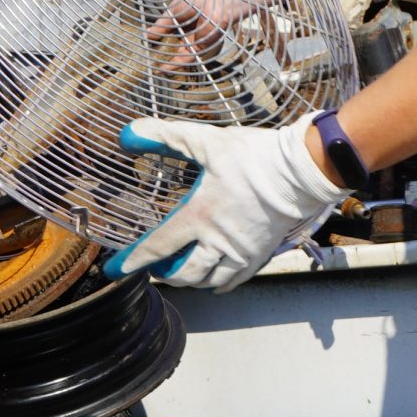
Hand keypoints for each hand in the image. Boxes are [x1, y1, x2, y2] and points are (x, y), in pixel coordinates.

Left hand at [105, 113, 344, 290]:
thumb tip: (129, 133)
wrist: (301, 171)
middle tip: (154, 266)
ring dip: (189, 280)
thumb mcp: (205, 141)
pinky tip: (212, 282)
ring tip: (180, 272)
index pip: (158, 247)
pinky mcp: (260, 254)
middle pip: (182, 273)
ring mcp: (240, 252)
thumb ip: (165, 136)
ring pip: (207, 280)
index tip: (116, 271)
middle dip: (163, 273)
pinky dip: (218, 283)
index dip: (134, 261)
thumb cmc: (254, 157)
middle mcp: (217, 242)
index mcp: (199, 216)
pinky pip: (234, 280)